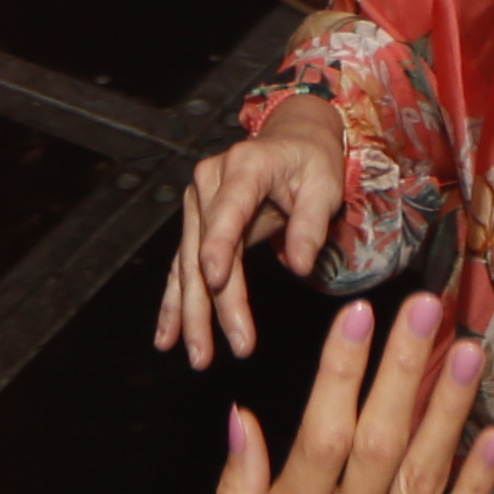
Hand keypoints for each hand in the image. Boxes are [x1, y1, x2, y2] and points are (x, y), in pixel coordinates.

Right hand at [156, 95, 353, 367]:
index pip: (227, 210)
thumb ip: (311, 224)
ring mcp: (198, 202)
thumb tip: (300, 266)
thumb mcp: (324, 186)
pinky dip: (177, 302)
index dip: (219, 245)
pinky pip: (184, 266)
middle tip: (214, 351)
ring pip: (189, 265)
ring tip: (197, 356)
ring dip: (189, 313)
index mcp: (244, 167)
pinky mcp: (197, 222)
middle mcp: (210, 181)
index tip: (216, 281)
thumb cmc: (311, 161)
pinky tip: (168, 337)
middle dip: (209, 304)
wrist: (294, 137)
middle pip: (204, 249)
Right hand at [184, 295, 493, 493]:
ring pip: (422, 480)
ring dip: (448, 411)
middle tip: (427, 304)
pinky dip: (476, 489)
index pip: (318, 439)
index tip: (357, 316)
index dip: (340, 375)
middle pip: (379, 444)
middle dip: (403, 370)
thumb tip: (242, 422)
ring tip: (470, 350)